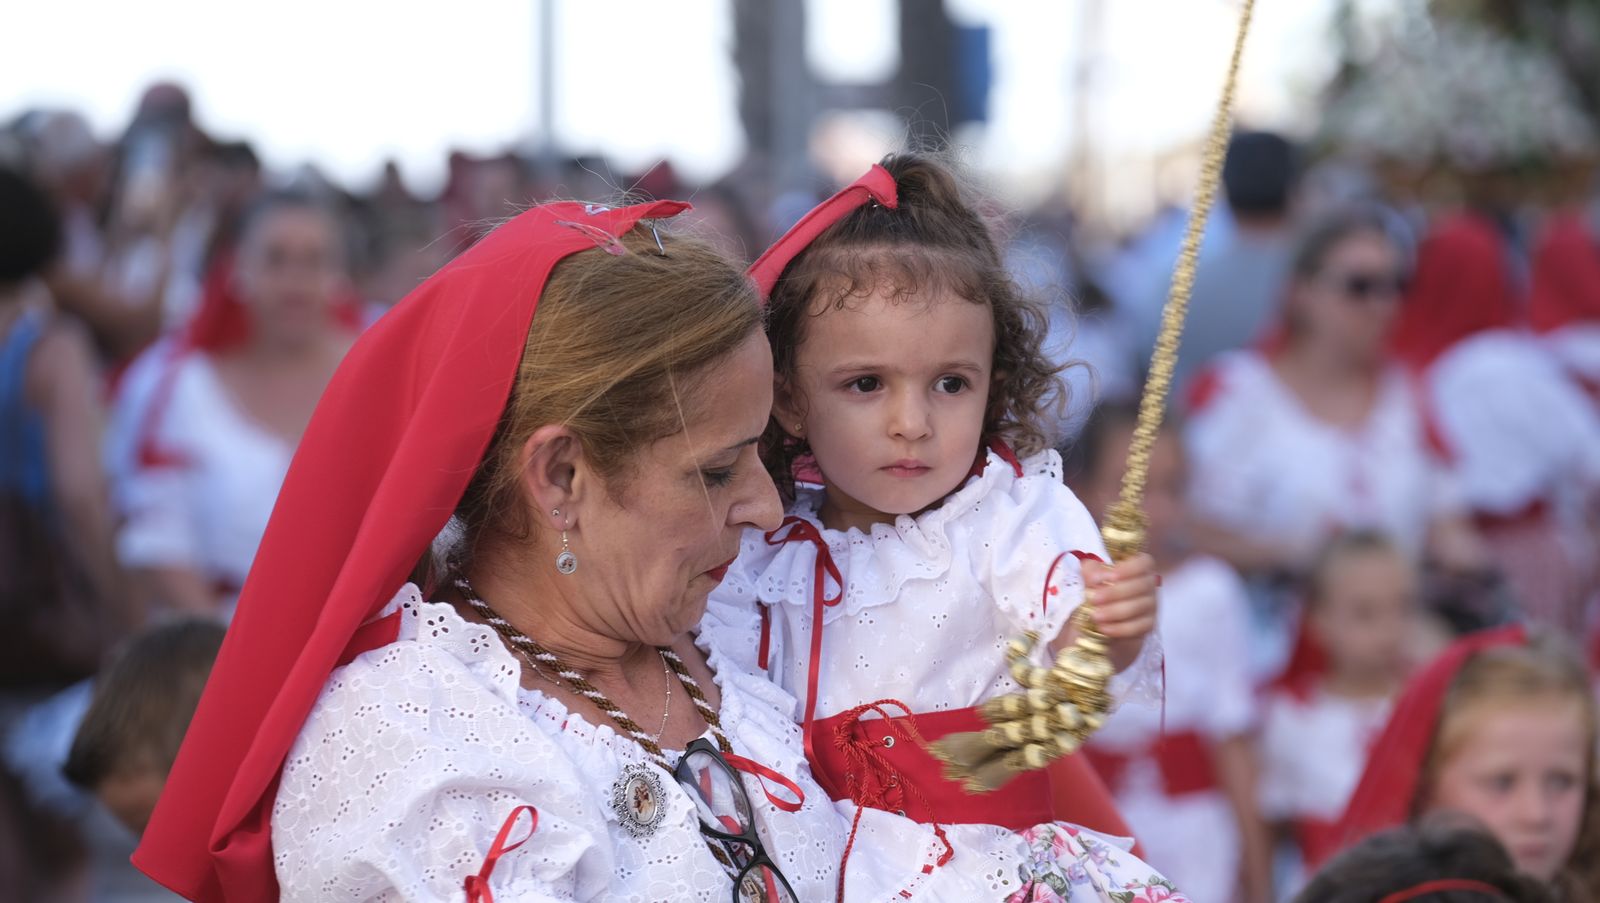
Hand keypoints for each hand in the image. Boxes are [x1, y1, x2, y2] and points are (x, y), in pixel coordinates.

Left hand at [1078, 553, 1158, 671]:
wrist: (1100, 622)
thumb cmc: (1098, 593)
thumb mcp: (1091, 579)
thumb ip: (1090, 572)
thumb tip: (1092, 575)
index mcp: (1137, 567)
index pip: (1143, 562)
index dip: (1129, 568)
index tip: (1111, 576)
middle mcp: (1149, 584)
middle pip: (1140, 585)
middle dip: (1115, 593)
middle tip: (1094, 598)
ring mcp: (1151, 606)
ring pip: (1137, 607)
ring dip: (1114, 612)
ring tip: (1095, 616)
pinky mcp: (1148, 625)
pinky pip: (1137, 627)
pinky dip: (1119, 628)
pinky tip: (1103, 628)